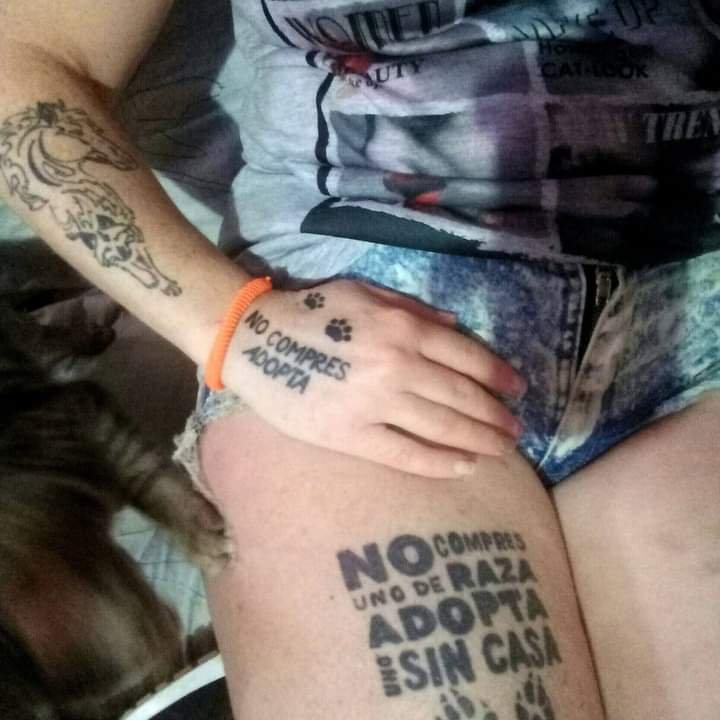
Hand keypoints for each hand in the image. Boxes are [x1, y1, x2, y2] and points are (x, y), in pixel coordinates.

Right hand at [222, 279, 525, 478]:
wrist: (256, 340)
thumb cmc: (313, 312)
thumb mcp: (363, 293)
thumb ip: (411, 308)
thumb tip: (454, 326)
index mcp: (401, 328)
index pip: (465, 355)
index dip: (496, 374)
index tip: (517, 390)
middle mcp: (396, 365)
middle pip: (460, 395)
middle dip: (495, 414)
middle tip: (517, 429)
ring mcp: (374, 403)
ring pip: (441, 426)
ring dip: (479, 439)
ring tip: (502, 449)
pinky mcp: (351, 435)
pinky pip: (405, 453)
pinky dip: (439, 462)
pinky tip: (464, 466)